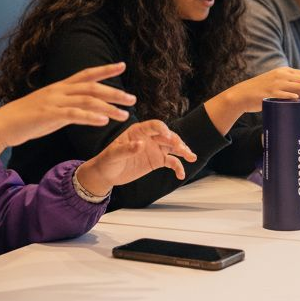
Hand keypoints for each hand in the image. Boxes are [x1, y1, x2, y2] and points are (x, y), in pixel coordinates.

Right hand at [0, 63, 135, 169]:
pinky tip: (104, 122)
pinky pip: (74, 115)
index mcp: (59, 87)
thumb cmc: (25, 118)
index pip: (86, 74)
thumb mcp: (49, 107)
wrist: (2, 124)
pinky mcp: (49, 115)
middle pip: (92, 87)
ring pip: (87, 100)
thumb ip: (65, 105)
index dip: (105, 69)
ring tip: (125, 115)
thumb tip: (81, 108)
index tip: (122, 65)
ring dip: (109, 107)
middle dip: (114, 91)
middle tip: (133, 98)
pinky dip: (90, 117)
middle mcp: (59, 90)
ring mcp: (54, 102)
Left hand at [76, 120, 196, 195]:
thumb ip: (127, 149)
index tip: (168, 136)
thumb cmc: (107, 161)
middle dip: (177, 141)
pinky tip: (181, 175)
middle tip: (182, 150)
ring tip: (192, 157)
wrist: (107, 173)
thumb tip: (140, 144)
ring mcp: (155, 149)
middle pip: (167, 136)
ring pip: (173, 147)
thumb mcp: (114, 155)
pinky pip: (171, 162)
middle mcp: (149, 137)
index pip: (154, 126)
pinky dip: (178, 167)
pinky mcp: (157, 160)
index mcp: (138, 131)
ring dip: (183, 151)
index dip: (162, 129)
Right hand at [205, 67, 299, 134]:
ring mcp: (277, 84)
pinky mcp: (271, 93)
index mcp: (284, 71)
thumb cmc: (260, 90)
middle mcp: (282, 75)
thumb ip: (287, 82)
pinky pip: (288, 94)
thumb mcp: (275, 80)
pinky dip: (296, 98)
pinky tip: (298, 103)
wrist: (242, 94)